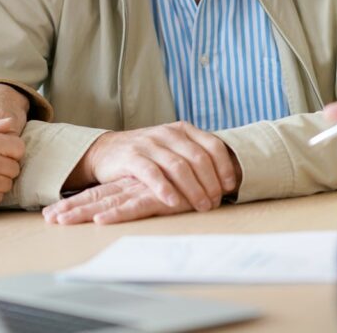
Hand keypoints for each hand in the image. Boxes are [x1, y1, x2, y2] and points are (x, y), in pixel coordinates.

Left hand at [43, 177, 196, 224]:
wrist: (214, 167)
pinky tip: (100, 220)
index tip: (50, 216)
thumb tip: (118, 211)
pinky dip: (116, 214)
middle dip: (72, 208)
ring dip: (83, 211)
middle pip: (96, 197)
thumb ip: (141, 198)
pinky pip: (135, 205)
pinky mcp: (159, 196)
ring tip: (61, 221)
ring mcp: (143, 188)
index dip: (74, 203)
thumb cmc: (188, 184)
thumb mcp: (160, 193)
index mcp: (130, 183)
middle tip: (48, 220)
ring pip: (107, 200)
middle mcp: (133, 183)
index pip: (97, 194)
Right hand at [64, 122, 237, 212]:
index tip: (229, 187)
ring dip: (193, 189)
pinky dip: (165, 189)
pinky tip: (173, 202)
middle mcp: (168, 133)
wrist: (107, 151)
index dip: (224, 167)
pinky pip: (152, 173)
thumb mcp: (172, 148)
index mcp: (183, 130)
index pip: (213, 145)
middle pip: (198, 158)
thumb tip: (225, 182)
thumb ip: (194, 157)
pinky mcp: (132, 157)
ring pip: (179, 166)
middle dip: (210, 183)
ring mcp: (149, 143)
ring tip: (201, 206)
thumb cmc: (147, 156)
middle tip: (214, 203)